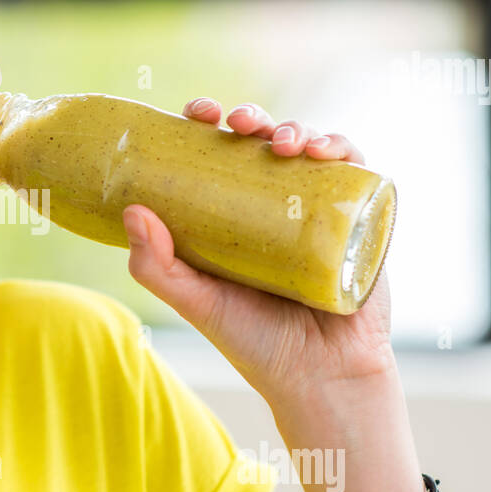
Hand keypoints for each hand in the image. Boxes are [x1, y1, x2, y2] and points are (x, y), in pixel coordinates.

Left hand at [121, 99, 397, 434]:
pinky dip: (343, 149)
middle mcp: (274, 207)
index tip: (197, 112)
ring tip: (284, 143)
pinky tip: (326, 151)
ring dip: (298, 129)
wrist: (321, 378)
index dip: (206, 126)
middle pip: (262, 144)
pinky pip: (355, 172)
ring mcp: (317, 211)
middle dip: (252, 119)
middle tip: (238, 123)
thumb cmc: (254, 343)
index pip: (216, 157)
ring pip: (309, 149)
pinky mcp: (357, 221)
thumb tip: (133, 210)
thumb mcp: (197, 303)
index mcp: (231, 216)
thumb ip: (157, 267)